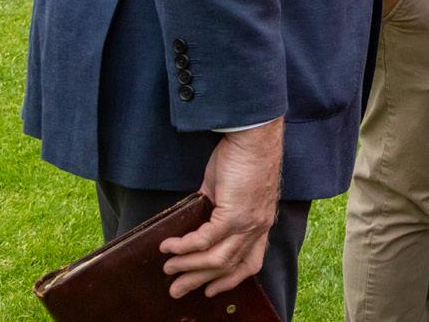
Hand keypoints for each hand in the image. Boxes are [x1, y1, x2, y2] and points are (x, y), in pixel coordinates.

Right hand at [159, 118, 283, 298]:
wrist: (254, 138)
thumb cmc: (243, 158)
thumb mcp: (232, 192)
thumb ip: (218, 211)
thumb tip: (196, 222)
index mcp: (260, 223)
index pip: (251, 262)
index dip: (231, 279)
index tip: (212, 291)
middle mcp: (258, 228)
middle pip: (228, 266)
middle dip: (200, 281)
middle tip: (176, 290)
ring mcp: (248, 223)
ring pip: (216, 259)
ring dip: (188, 266)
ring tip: (167, 268)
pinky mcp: (234, 214)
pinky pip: (205, 239)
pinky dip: (184, 247)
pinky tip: (169, 246)